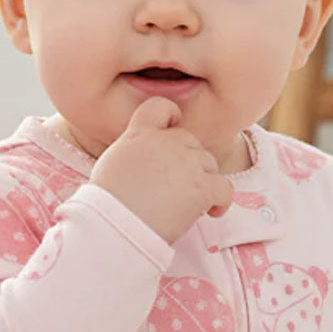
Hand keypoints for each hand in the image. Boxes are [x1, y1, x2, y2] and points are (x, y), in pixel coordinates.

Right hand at [89, 96, 235, 243]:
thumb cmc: (107, 204)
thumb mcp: (112, 163)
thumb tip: (145, 163)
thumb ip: (134, 152)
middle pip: (190, 142)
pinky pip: (225, 189)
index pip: (161, 106)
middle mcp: (167, 142)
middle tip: (176, 188)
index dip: (171, 116)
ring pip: (209, 164)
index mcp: (140, 134)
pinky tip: (212, 212)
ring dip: (204, 181)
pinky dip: (222, 201)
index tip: (173, 130)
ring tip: (189, 205)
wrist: (116, 225)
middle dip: (188, 163)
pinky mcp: (203, 187)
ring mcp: (188, 163)